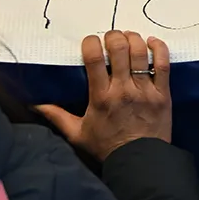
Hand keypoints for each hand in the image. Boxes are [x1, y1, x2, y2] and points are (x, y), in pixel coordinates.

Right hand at [38, 32, 171, 161]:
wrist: (139, 162)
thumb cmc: (107, 148)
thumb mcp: (77, 134)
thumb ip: (56, 116)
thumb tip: (35, 103)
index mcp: (101, 97)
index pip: (94, 59)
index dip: (91, 43)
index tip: (90, 41)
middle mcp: (122, 90)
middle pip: (119, 49)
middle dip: (114, 36)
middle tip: (111, 38)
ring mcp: (144, 91)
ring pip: (141, 53)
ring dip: (134, 39)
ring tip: (129, 37)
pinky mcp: (162, 94)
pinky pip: (163, 64)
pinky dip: (159, 48)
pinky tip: (152, 42)